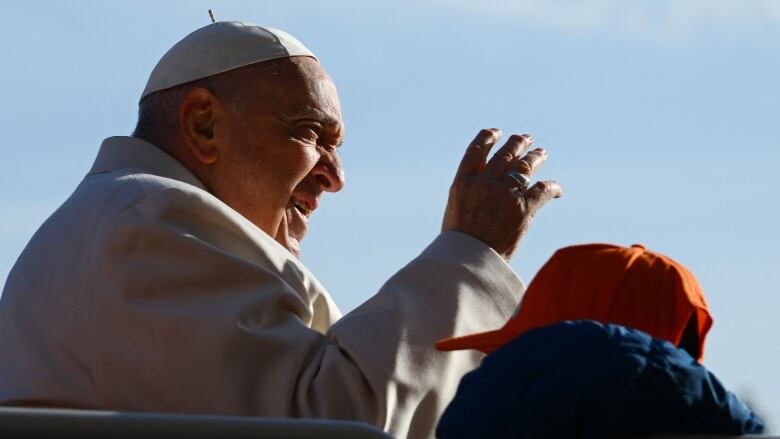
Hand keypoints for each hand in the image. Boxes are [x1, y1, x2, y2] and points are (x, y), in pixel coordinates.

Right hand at [442, 128, 561, 260]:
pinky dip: (551, 187)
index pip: (477, 149)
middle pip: (505, 154)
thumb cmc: (459, 244)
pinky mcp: (524, 209)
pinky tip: (556, 189)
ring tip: (541, 153)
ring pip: (525, 165)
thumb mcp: (455, 210)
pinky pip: (543, 189)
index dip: (488, 137)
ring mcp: (505, 194)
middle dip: (517, 144)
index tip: (496, 132)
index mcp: (463, 182)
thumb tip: (483, 183)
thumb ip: (469, 192)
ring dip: (535, 157)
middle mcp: (485, 183)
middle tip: (525, 139)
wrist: (469, 263)